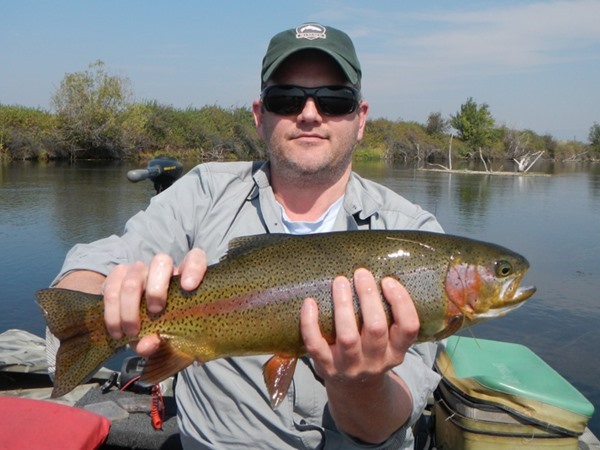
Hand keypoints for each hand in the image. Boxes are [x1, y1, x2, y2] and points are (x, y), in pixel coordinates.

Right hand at [102, 248, 206, 355]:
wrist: (136, 330)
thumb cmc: (164, 331)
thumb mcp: (169, 342)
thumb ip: (163, 344)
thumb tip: (147, 344)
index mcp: (184, 278)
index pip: (195, 257)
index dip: (193, 267)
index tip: (189, 287)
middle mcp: (162, 268)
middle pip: (161, 262)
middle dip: (156, 289)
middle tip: (155, 313)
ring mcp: (139, 270)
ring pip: (133, 278)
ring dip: (129, 308)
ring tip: (132, 332)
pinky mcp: (117, 276)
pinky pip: (111, 286)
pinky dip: (112, 312)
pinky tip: (117, 331)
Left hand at [301, 267, 418, 382]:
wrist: (355, 392)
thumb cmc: (372, 352)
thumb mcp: (389, 341)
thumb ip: (388, 315)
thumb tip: (377, 267)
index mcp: (396, 351)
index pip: (409, 327)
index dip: (401, 302)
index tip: (388, 281)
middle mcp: (376, 360)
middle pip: (375, 328)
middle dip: (368, 297)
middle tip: (361, 273)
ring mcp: (350, 366)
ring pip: (347, 336)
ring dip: (343, 306)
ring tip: (340, 281)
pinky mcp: (325, 367)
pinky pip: (315, 345)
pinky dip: (310, 323)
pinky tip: (309, 302)